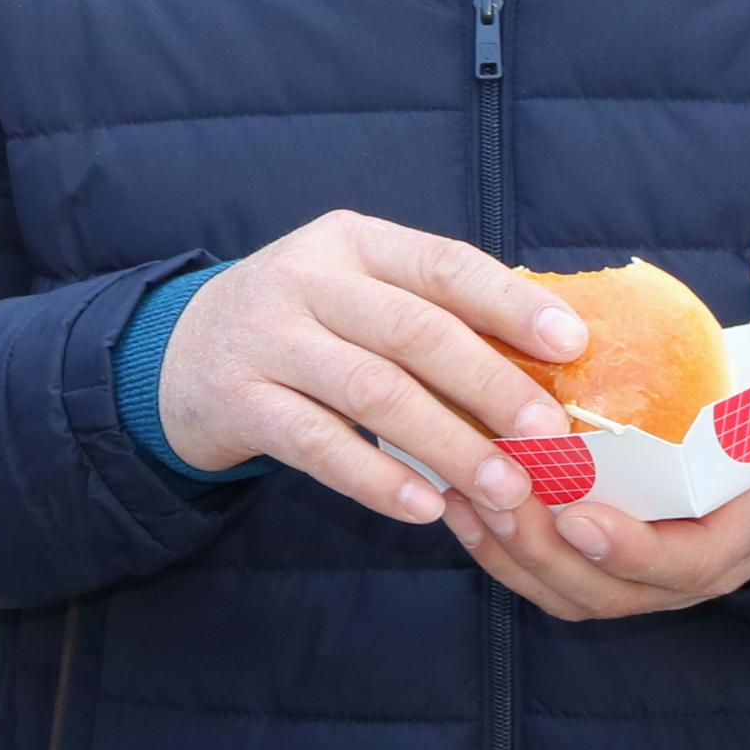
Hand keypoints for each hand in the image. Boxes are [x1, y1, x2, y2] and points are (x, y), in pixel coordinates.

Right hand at [152, 211, 583, 520]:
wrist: (178, 355)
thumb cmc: (304, 326)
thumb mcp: (357, 291)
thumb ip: (435, 313)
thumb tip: (552, 362)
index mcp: (352, 242)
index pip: (442, 263)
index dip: (510, 302)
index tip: (572, 343)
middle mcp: (304, 280)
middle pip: (413, 331)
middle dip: (491, 385)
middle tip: (550, 437)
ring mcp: (265, 339)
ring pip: (370, 392)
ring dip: (447, 443)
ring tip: (507, 488)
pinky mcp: (237, 400)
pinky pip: (315, 444)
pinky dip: (376, 479)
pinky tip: (425, 508)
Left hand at [441, 216, 749, 620]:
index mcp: (743, 525)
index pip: (688, 561)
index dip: (634, 550)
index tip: (579, 516)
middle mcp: (691, 570)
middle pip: (613, 590)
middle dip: (550, 553)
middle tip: (499, 500)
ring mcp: (643, 580)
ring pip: (571, 593)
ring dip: (515, 555)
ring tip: (464, 497)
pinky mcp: (602, 575)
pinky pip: (547, 582)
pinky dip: (502, 556)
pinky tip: (457, 504)